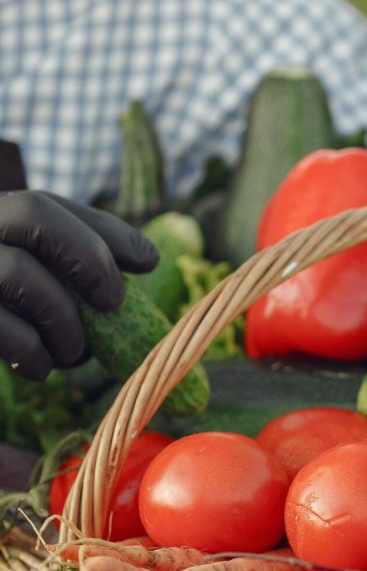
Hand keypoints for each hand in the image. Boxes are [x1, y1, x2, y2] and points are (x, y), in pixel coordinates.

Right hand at [0, 190, 157, 379]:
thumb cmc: (9, 310)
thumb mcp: (40, 278)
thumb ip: (81, 261)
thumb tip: (147, 258)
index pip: (48, 203)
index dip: (105, 232)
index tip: (147, 264)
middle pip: (32, 212)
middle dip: (88, 258)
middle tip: (112, 302)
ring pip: (16, 273)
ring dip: (62, 319)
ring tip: (74, 351)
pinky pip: (0, 327)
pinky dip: (32, 352)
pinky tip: (41, 367)